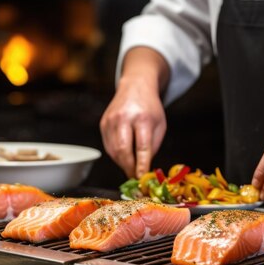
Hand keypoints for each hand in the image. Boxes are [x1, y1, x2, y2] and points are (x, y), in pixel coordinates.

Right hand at [100, 47, 169, 177]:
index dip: (141, 165)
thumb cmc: (150, 108)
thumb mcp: (160, 125)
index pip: (141, 146)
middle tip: (135, 177)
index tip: (142, 178)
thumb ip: (153, 146)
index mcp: (142, 118)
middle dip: (128, 167)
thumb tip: (144, 168)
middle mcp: (123, 118)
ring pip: (113, 151)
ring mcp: (110, 120)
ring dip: (122, 163)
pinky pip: (108, 146)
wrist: (135, 86)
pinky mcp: (103, 123)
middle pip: (123, 150)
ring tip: (131, 167)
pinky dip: (116, 155)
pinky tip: (124, 155)